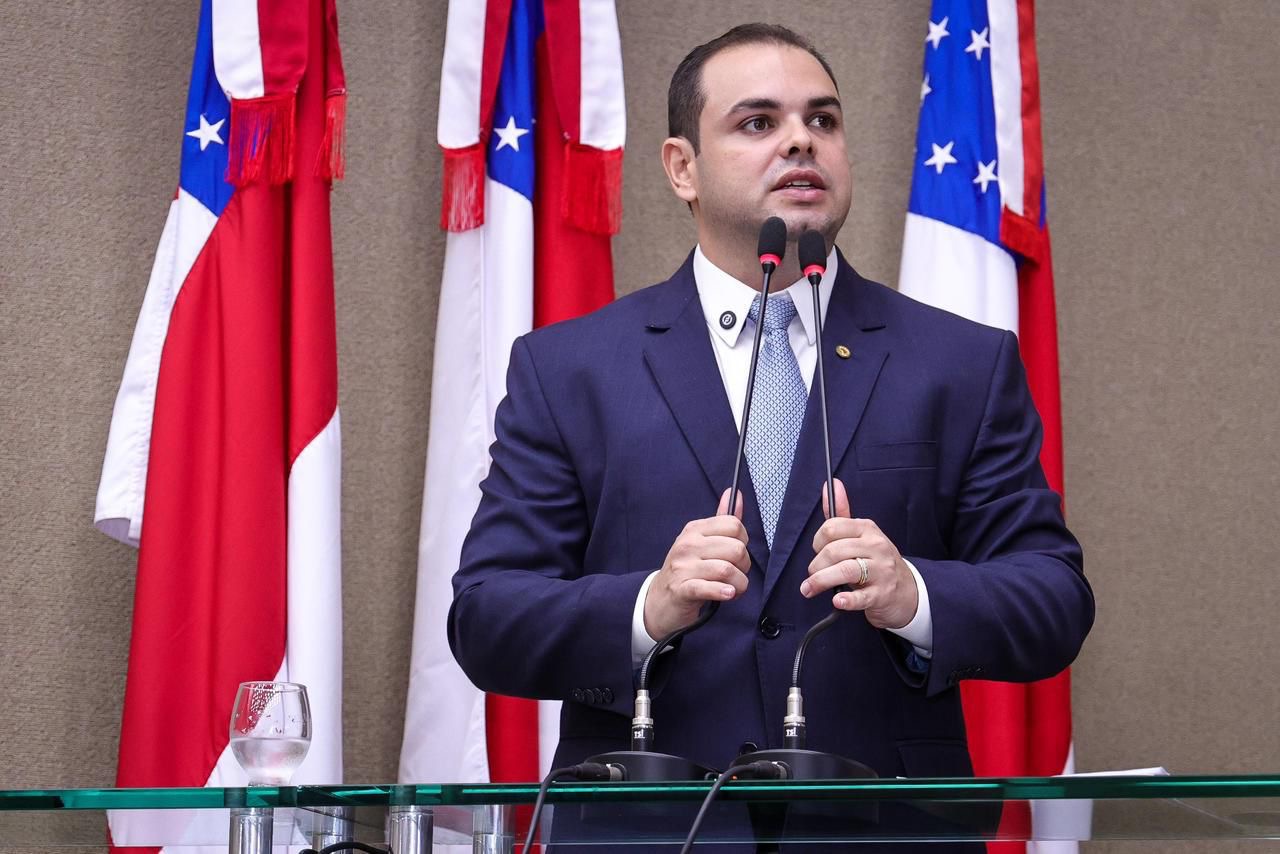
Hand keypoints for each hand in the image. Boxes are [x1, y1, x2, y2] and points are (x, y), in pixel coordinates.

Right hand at [644, 488, 750, 639]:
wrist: (659, 600)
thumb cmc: (686, 569)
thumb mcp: (701, 542)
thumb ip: (722, 521)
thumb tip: (735, 493)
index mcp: (695, 529)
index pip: (734, 525)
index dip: (743, 542)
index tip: (736, 555)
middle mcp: (687, 544)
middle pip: (736, 548)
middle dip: (744, 566)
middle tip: (735, 575)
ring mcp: (683, 567)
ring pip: (727, 570)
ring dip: (738, 584)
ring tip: (733, 589)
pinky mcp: (682, 590)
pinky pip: (709, 587)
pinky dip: (723, 592)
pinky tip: (727, 594)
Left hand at [802, 478, 917, 629]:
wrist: (909, 592)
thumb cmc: (878, 562)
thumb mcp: (862, 535)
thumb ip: (843, 512)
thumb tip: (831, 484)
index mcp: (868, 529)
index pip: (832, 527)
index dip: (817, 542)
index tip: (817, 552)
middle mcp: (876, 546)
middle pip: (834, 551)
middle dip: (816, 565)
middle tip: (812, 575)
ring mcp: (881, 571)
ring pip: (846, 570)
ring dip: (821, 581)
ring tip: (809, 589)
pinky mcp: (882, 594)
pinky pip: (861, 596)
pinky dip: (847, 600)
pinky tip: (837, 600)